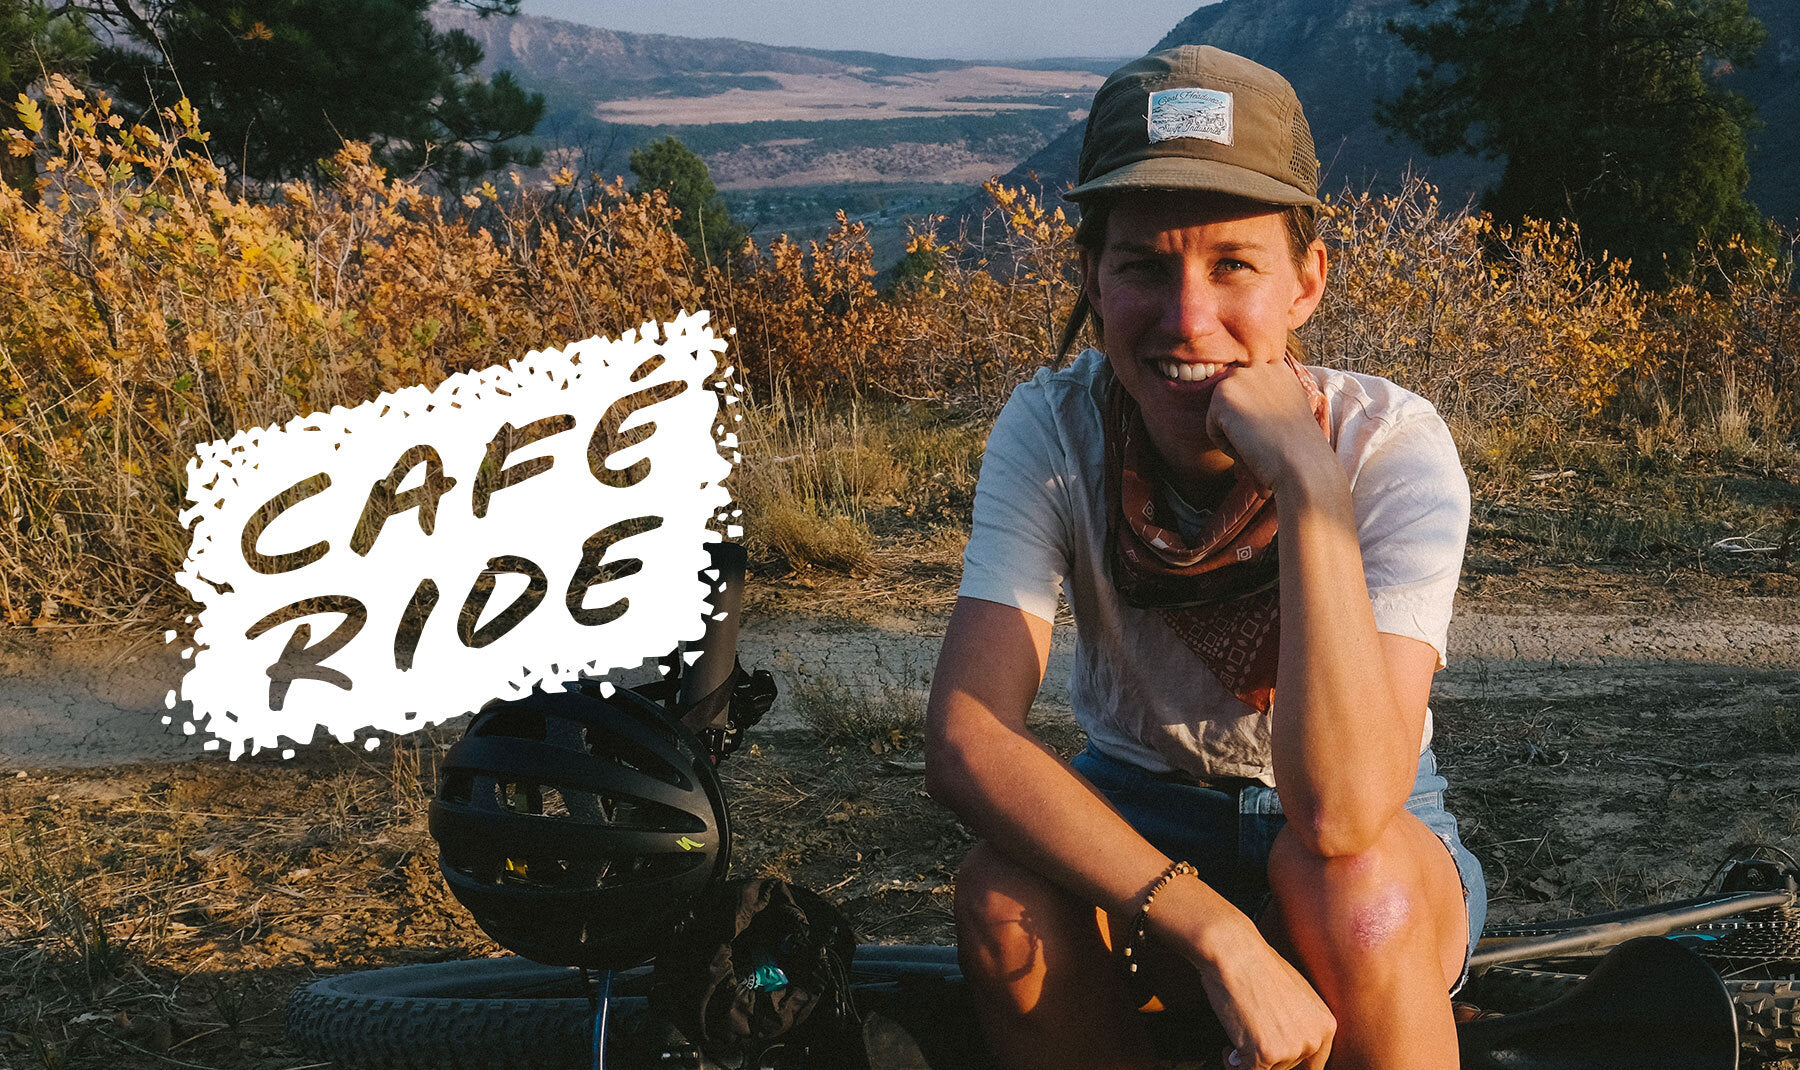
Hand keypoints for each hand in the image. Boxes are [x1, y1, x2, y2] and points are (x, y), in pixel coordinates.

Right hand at [1190, 915, 1335, 1069]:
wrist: (1235, 953)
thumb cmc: (1256, 966)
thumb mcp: (1294, 995)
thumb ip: (1300, 1023)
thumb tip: (1289, 1045)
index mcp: (1325, 1024)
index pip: (1313, 1064)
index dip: (1288, 1063)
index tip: (1273, 1058)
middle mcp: (1314, 1039)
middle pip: (1288, 1067)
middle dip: (1267, 1057)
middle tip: (1249, 1039)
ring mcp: (1291, 1048)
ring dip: (1249, 1060)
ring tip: (1239, 1037)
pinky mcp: (1266, 1054)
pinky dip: (1233, 1065)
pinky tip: (1229, 1048)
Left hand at [1202, 362, 1334, 497]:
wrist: (1302, 462)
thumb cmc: (1298, 448)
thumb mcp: (1289, 408)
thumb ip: (1268, 396)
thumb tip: (1246, 406)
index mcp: (1277, 367)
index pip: (1248, 388)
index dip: (1255, 415)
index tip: (1272, 430)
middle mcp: (1258, 366)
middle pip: (1232, 401)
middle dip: (1243, 423)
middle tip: (1267, 438)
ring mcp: (1239, 377)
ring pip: (1221, 414)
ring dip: (1235, 434)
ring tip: (1260, 442)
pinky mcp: (1222, 396)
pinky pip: (1212, 428)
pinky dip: (1227, 445)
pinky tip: (1250, 446)